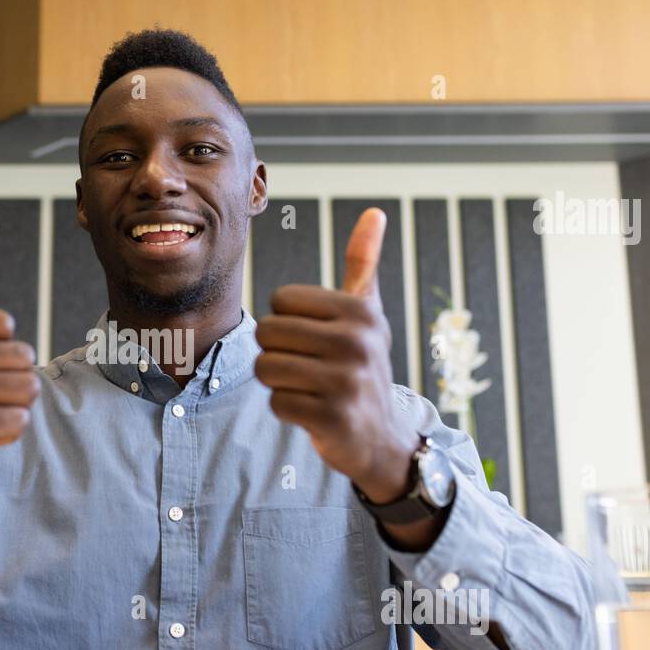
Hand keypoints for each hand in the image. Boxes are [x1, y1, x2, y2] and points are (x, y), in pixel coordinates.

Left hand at [254, 208, 419, 502]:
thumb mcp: (367, 313)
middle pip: (267, 332)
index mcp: (360, 311)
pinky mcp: (333, 418)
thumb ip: (363, 264)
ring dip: (278, 382)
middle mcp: (357, 342)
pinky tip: (313, 411)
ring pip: (265, 368)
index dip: (287, 321)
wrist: (383, 436)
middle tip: (308, 367)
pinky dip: (287, 409)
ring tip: (308, 387)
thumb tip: (374, 213)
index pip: (280, 300)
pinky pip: (276, 403)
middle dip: (277, 353)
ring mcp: (346, 382)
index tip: (314, 338)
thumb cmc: (362, 365)